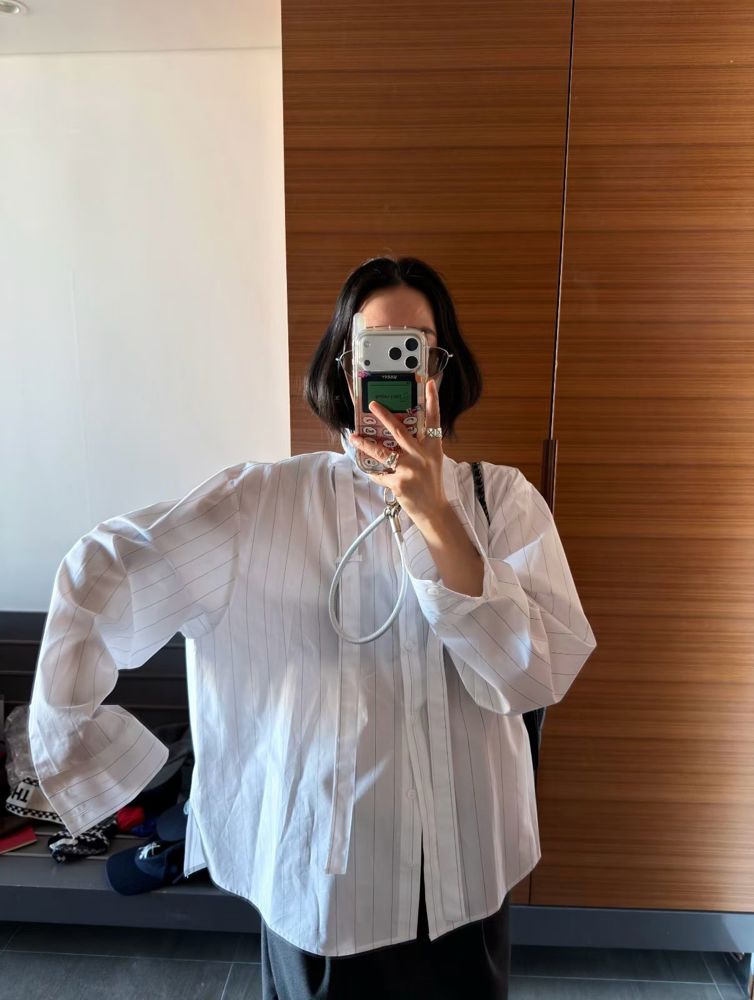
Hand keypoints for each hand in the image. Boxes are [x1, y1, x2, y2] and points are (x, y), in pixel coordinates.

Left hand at [349, 378, 448, 525]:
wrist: (433, 510)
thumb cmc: (431, 484)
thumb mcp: (431, 461)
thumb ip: (419, 446)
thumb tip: (398, 432)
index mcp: (432, 448)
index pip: (434, 420)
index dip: (433, 401)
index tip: (430, 384)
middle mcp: (422, 457)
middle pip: (400, 431)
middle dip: (385, 416)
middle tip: (373, 404)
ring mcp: (410, 470)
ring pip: (383, 453)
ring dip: (366, 444)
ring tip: (354, 437)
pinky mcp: (398, 484)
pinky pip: (379, 474)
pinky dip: (372, 472)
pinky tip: (366, 468)